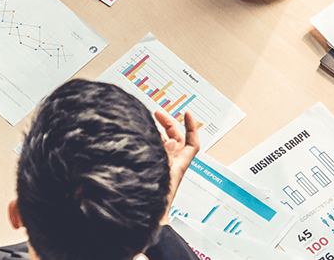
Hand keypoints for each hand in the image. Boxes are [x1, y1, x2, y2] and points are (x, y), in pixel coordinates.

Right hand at [154, 109, 199, 223]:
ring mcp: (161, 167)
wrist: (145, 219)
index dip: (191, 127)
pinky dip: (149, 141)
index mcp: (179, 165)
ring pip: (163, 144)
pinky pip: (153, 151)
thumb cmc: (156, 202)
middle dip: (168, 124)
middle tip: (157, 113)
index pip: (192, 143)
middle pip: (176, 139)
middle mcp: (172, 164)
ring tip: (149, 121)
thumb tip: (174, 141)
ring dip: (158, 132)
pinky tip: (141, 137)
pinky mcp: (152, 168)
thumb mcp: (165, 173)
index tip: (187, 113)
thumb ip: (168, 155)